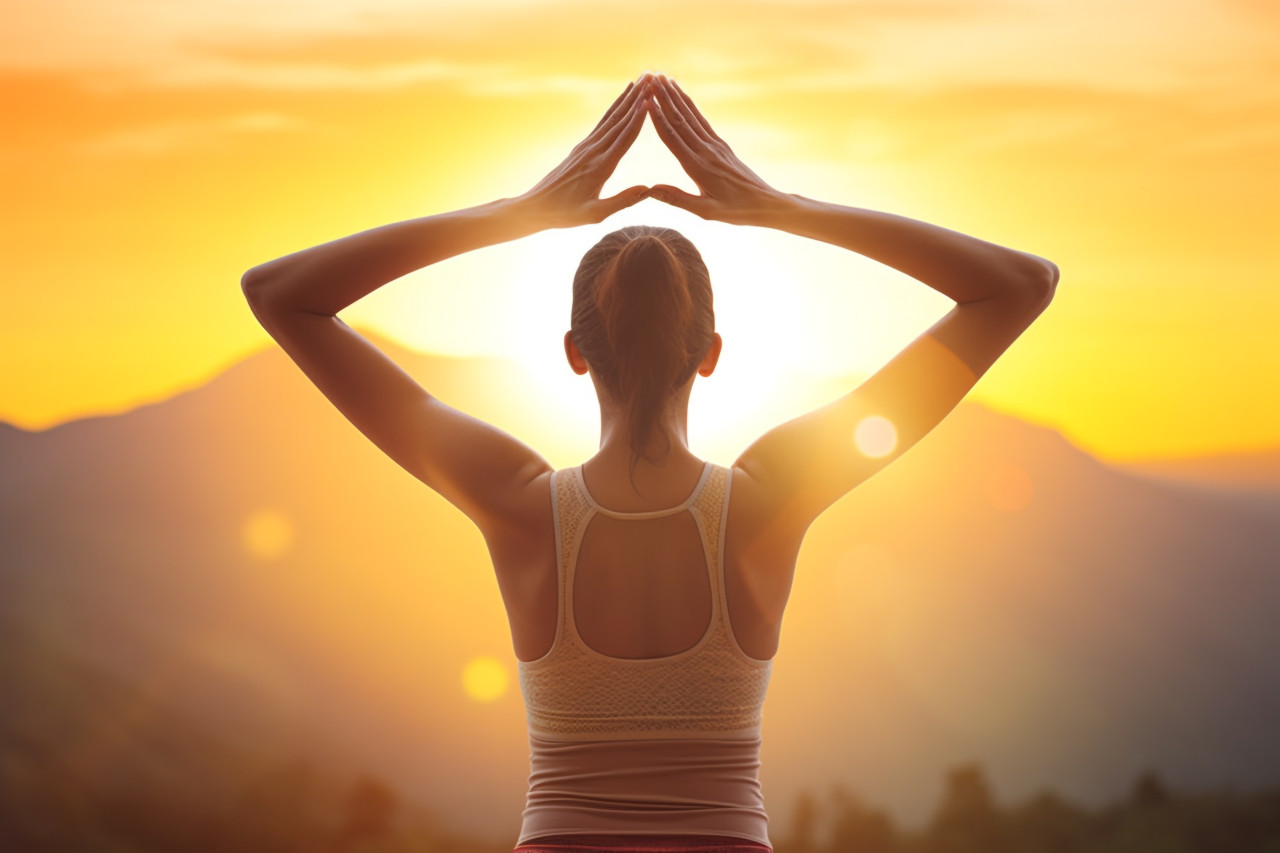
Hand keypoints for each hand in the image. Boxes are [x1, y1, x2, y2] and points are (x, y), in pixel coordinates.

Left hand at [516, 79, 650, 227]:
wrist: (537, 206)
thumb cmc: (566, 214)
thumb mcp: (595, 214)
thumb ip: (622, 201)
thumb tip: (648, 189)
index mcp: (600, 167)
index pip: (623, 138)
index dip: (638, 119)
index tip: (651, 100)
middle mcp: (593, 151)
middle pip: (619, 121)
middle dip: (636, 99)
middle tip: (653, 79)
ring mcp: (587, 146)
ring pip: (611, 117)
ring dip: (628, 98)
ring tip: (642, 80)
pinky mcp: (583, 146)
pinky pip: (603, 123)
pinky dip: (615, 108)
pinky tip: (624, 98)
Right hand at [644, 74, 787, 225]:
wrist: (765, 203)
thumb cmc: (736, 211)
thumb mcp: (705, 211)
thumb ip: (677, 198)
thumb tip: (650, 190)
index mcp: (699, 167)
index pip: (673, 138)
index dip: (658, 119)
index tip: (645, 101)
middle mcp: (706, 151)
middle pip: (681, 120)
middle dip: (664, 98)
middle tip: (649, 79)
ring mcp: (715, 145)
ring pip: (691, 116)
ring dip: (675, 96)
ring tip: (662, 79)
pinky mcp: (721, 145)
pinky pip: (701, 121)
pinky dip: (689, 106)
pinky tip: (682, 95)